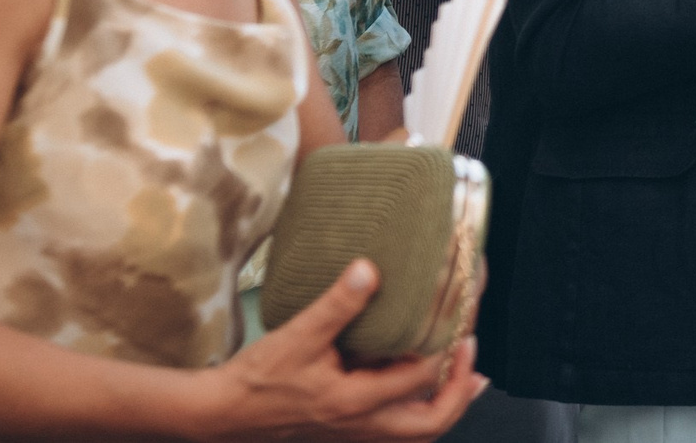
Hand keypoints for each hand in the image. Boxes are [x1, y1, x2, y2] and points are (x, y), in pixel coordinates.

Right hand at [191, 258, 485, 439]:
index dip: (447, 350)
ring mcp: (354, 431)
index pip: (419, 379)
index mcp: (354, 402)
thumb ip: (337, 304)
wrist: (223, 415)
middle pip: (430, 425)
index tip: (461, 319)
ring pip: (416, 432)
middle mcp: (361, 424)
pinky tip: (416, 382)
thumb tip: (370, 269)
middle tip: (471, 355)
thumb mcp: (297, 335)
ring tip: (465, 376)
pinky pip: (395, 426)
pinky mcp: (345, 427)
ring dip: (444, 405)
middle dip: (459, 393)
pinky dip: (417, 406)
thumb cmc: (257, 381)